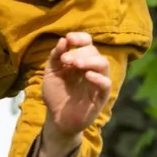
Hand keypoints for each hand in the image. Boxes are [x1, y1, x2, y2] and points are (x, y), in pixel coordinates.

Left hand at [31, 33, 110, 156]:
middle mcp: (91, 68)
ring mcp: (97, 82)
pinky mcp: (101, 97)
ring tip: (76, 64)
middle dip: (79, 52)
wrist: (56, 119)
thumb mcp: (51, 73)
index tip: (69, 39)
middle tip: (65, 60)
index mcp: (80, 60)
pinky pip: (106, 84)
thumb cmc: (55, 94)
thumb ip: (55, 56)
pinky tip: (87, 76)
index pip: (87, 43)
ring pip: (103, 64)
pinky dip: (98, 78)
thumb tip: (63, 40)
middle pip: (94, 51)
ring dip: (90, 60)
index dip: (80, 38)